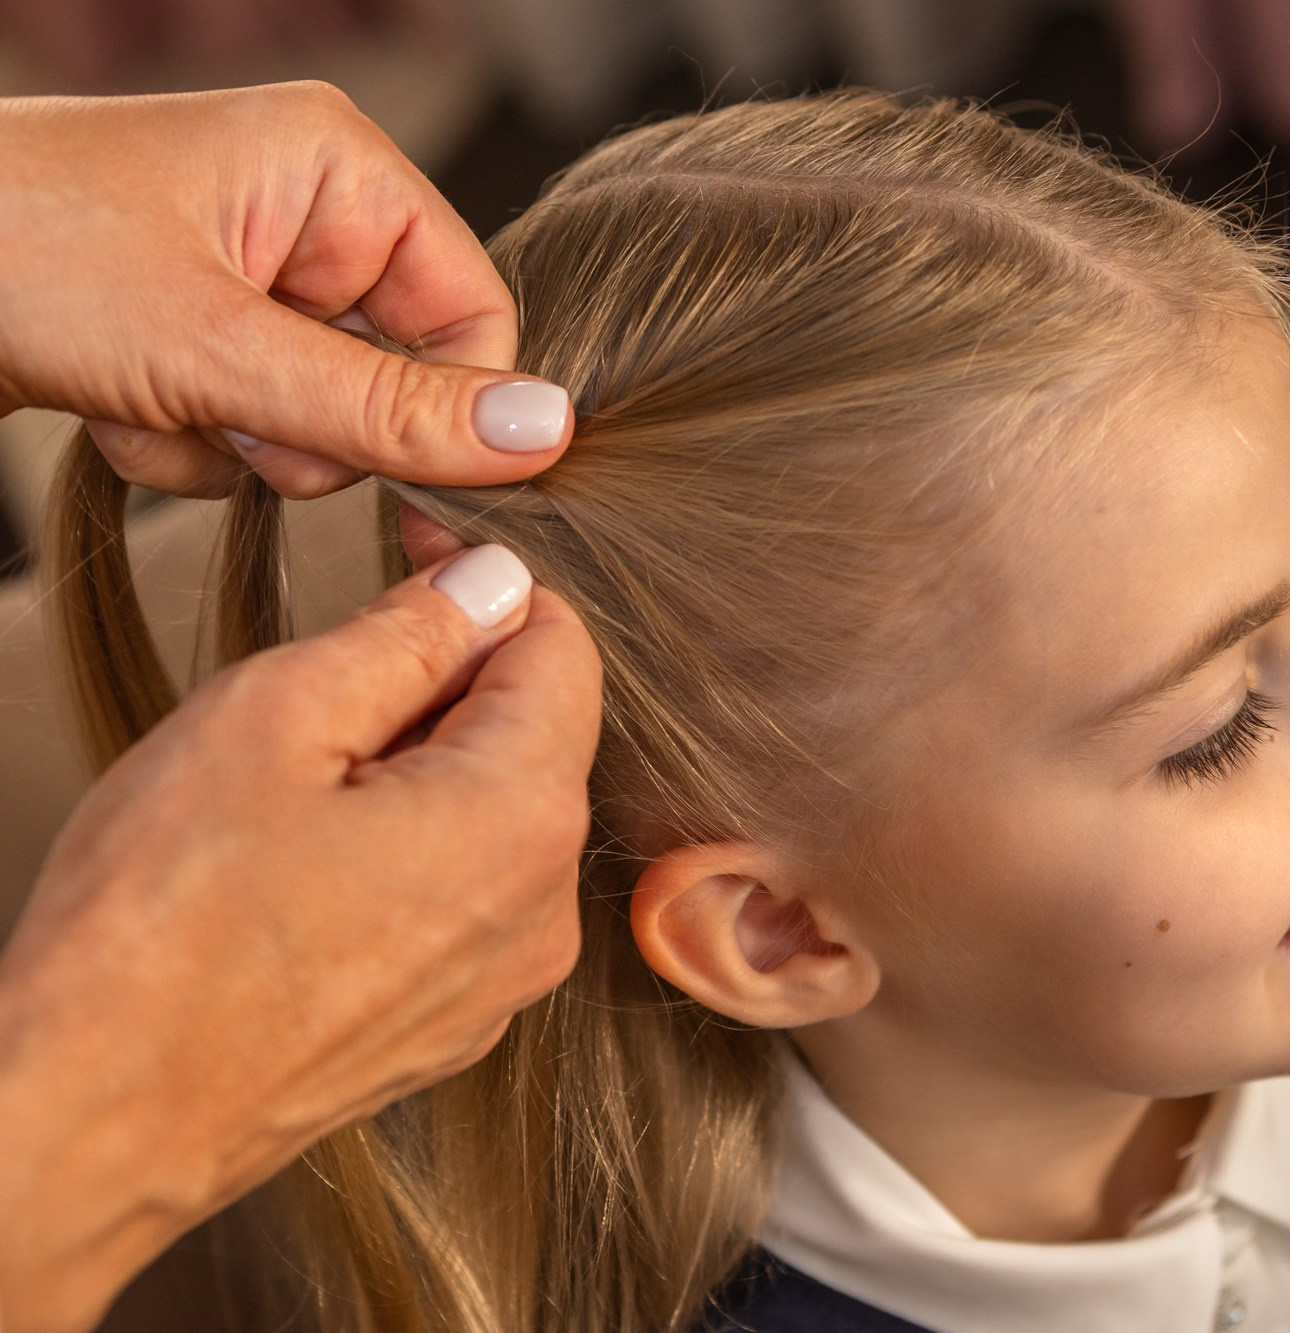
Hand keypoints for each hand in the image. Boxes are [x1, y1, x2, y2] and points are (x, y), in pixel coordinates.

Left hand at [0, 81, 571, 499]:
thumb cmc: (14, 253)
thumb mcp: (219, 349)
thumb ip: (389, 408)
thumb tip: (546, 434)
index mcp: (338, 169)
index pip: (474, 315)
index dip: (451, 409)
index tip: (414, 481)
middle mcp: (305, 213)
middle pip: (398, 377)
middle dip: (310, 425)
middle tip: (228, 410)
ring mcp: (245, 274)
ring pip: (320, 419)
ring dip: (239, 443)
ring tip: (148, 396)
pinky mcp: (193, 328)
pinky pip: (247, 426)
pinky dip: (185, 441)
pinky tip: (112, 402)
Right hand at [0, 545, 601, 1332]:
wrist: (90, 1120)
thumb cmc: (154, 939)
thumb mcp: (270, 721)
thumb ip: (404, 636)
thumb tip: (486, 586)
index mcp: (522, 819)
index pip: (564, 647)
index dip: (487, 584)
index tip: (418, 554)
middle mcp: (544, 909)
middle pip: (537, 732)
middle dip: (449, 679)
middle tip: (322, 683)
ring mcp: (504, 979)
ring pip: (498, 812)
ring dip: (424, 764)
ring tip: (298, 787)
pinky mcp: (455, 1022)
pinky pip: (466, 893)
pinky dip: (411, 846)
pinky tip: (308, 862)